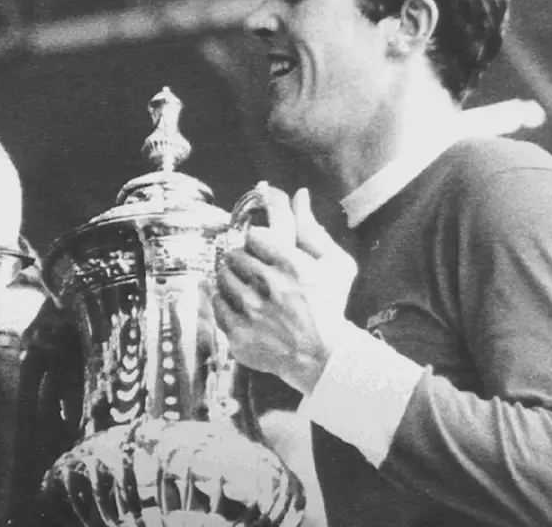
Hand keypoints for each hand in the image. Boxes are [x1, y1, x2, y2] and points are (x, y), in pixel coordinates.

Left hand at [213, 188, 356, 393]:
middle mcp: (270, 286)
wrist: (323, 356)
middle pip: (234, 255)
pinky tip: (239, 303)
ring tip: (246, 285)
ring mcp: (251, 311)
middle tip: (254, 269)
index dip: (258, 242)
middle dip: (243, 259)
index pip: (254, 236)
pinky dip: (224, 300)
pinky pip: (216, 303)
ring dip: (231, 277)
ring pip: (222, 277)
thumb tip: (299, 195)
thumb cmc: (330, 305)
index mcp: (293, 265)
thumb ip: (312, 229)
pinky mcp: (238, 333)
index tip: (264, 250)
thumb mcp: (335, 264)